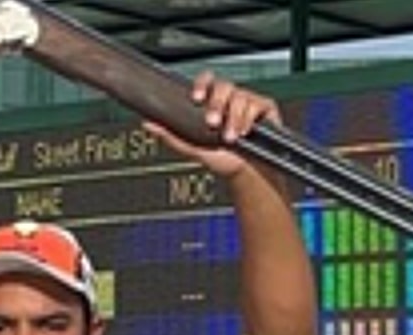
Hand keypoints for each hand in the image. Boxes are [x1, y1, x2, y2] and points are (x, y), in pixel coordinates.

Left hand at [144, 71, 279, 177]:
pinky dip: (249, 119)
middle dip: (217, 104)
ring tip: (230, 137)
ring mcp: (248, 102)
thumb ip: (171, 137)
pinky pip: (256, 104)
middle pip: (223, 86)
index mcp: (213, 103)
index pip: (207, 81)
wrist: (248, 175)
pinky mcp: (264, 108)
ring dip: (233, 118)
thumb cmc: (224, 161)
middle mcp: (230, 100)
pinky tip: (245, 132)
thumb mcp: (195, 150)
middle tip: (213, 123)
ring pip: (240, 96)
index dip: (202, 84)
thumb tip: (148, 124)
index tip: (197, 98)